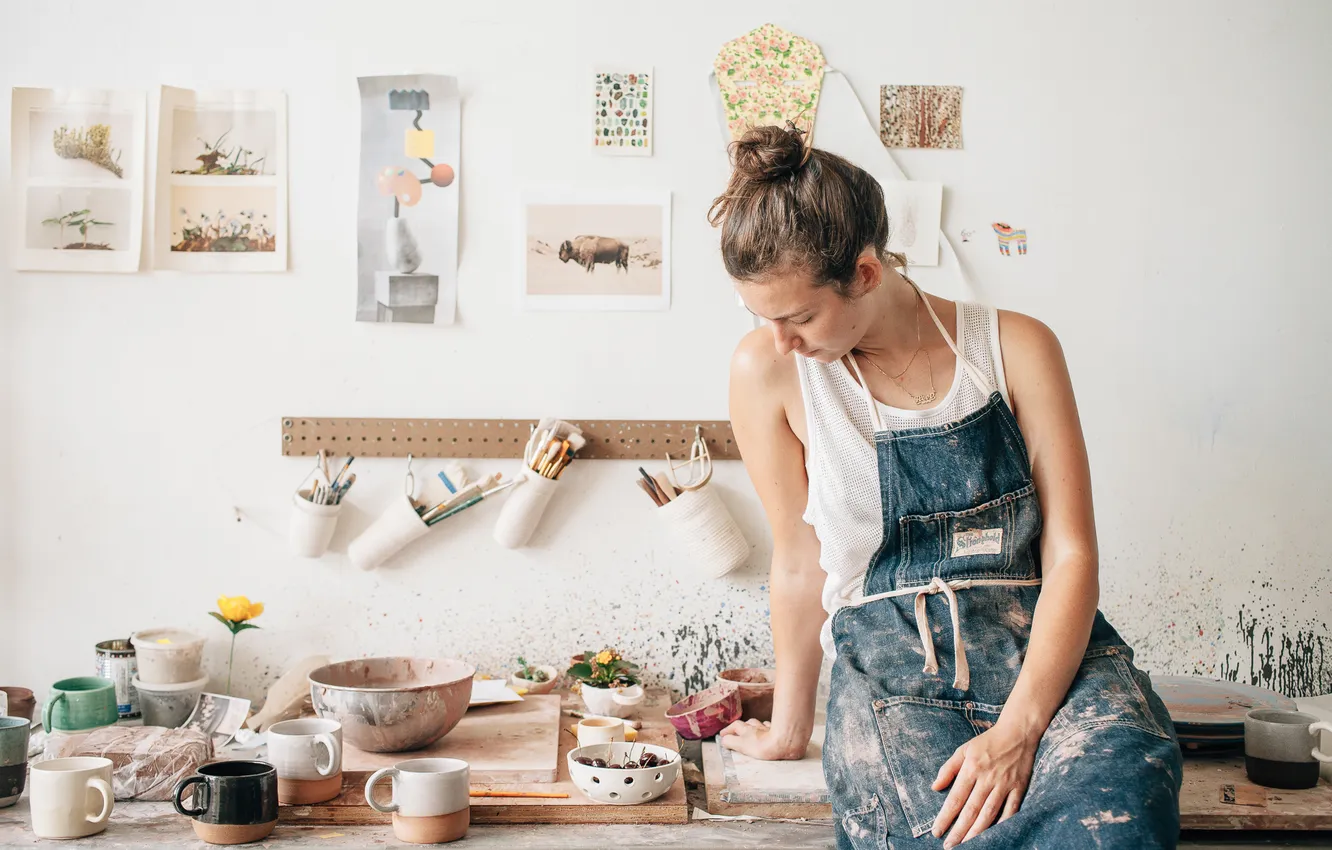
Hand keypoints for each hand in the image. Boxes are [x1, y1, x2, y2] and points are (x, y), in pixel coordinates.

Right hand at [718, 718, 808, 760]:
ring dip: (754, 726)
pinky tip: (769, 730)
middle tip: (737, 731)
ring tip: (753, 729)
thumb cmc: (763, 746)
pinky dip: (768, 728)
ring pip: (759, 724)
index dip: (728, 730)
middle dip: (741, 727)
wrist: (784, 744)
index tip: (722, 735)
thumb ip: (731, 742)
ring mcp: (768, 729)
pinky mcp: (778, 732)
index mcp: (746, 730)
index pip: (734, 726)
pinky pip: (772, 728)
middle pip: (747, 723)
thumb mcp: (741, 745)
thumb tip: (723, 740)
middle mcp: (757, 727)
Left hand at [931, 722, 1037, 846]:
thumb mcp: (963, 750)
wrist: (1018, 732)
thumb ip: (948, 769)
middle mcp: (987, 778)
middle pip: (971, 810)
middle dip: (958, 830)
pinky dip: (1003, 824)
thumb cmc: (987, 742)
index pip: (955, 798)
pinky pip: (1011, 810)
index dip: (945, 817)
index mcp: (971, 769)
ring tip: (966, 845)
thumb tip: (934, 787)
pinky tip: (994, 835)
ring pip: (989, 813)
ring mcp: (1005, 784)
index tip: (937, 831)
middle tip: (949, 846)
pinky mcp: (1019, 788)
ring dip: (977, 832)